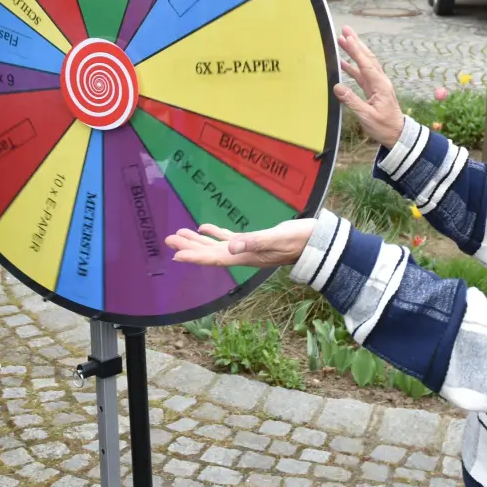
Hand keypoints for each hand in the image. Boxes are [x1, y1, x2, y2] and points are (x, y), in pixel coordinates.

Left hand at [165, 220, 313, 268]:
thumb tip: (231, 246)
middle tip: (167, 241)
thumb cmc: (300, 239)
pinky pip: (229, 239)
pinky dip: (215, 233)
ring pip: (217, 246)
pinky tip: (205, 228)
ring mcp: (249, 248)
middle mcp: (244, 255)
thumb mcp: (278, 238)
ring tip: (178, 235)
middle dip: (189, 247)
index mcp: (246, 256)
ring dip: (197, 241)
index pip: (215, 258)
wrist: (319, 242)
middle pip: (210, 253)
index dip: (195, 257)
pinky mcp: (254, 240)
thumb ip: (255, 241)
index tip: (175, 256)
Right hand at [334, 26, 404, 146]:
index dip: (356, 50)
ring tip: (342, 40)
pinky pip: (362, 74)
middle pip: (367, 58)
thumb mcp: (367, 116)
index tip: (346, 37)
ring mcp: (377, 85)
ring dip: (354, 52)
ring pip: (364, 64)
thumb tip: (337, 86)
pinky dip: (352, 66)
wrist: (397, 134)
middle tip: (345, 30)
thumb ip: (352, 101)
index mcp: (380, 85)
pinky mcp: (373, 90)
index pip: (366, 64)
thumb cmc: (384, 127)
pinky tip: (343, 62)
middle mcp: (380, 81)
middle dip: (356, 43)